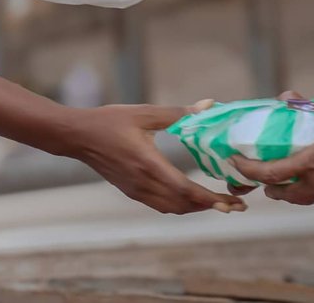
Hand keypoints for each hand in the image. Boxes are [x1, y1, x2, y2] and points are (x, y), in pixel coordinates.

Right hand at [68, 104, 247, 214]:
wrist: (78, 137)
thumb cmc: (110, 121)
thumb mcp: (144, 113)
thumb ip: (177, 113)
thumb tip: (208, 106)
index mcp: (149, 165)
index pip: (186, 190)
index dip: (210, 199)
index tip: (231, 203)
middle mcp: (144, 183)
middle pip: (183, 205)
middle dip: (210, 206)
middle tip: (234, 205)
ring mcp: (137, 191)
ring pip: (172, 208)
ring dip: (196, 207)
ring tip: (217, 202)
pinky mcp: (132, 191)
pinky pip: (161, 205)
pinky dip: (180, 205)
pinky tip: (189, 197)